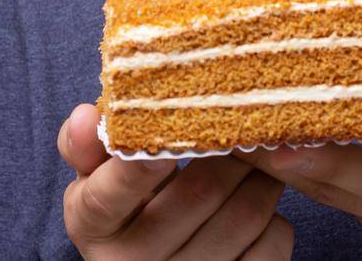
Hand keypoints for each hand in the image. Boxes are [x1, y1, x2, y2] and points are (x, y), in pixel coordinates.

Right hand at [58, 104, 293, 259]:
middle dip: (230, 149)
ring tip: (255, 159)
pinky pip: (272, 243)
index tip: (162, 140)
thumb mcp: (97, 177)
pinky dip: (275, 216)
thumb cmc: (127, 205)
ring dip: (261, 177)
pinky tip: (258, 203)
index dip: (136, 167)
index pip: (106, 197)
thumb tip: (86, 117)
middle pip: (199, 192)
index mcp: (93, 227)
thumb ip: (87, 144)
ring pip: (246, 214)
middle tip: (241, 126)